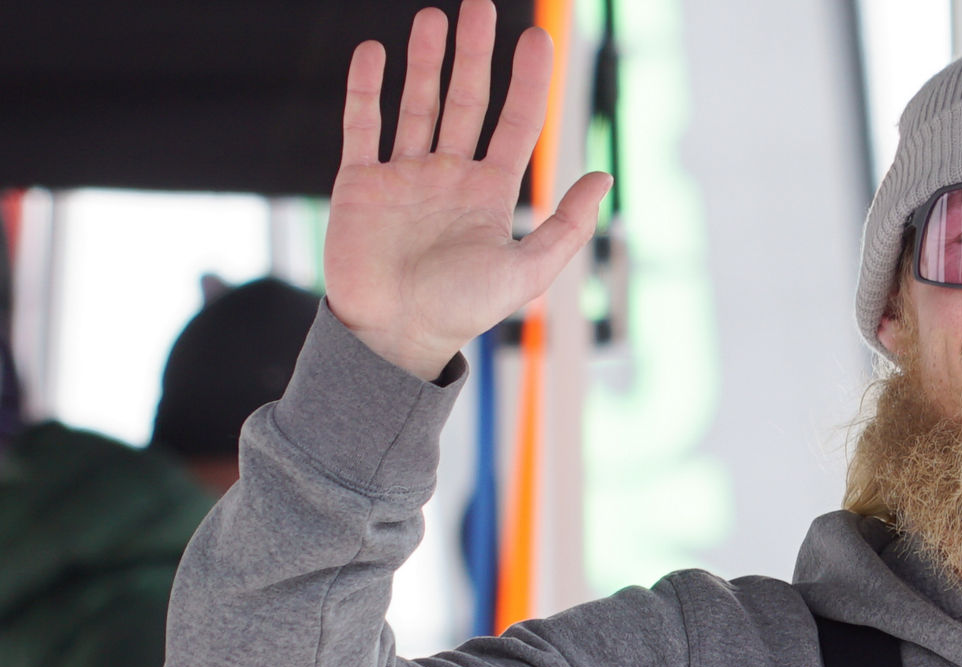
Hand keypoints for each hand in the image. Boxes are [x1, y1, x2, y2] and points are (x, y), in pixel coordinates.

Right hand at [323, 0, 611, 379]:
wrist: (391, 338)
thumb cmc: (459, 312)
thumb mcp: (525, 272)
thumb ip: (565, 226)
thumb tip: (603, 178)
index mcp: (489, 193)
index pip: (515, 121)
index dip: (528, 80)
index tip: (536, 38)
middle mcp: (448, 176)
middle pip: (466, 100)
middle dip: (474, 54)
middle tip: (479, 7)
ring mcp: (403, 176)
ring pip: (416, 104)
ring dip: (424, 61)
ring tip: (431, 18)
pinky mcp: (359, 184)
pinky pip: (362, 127)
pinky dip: (366, 89)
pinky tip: (374, 52)